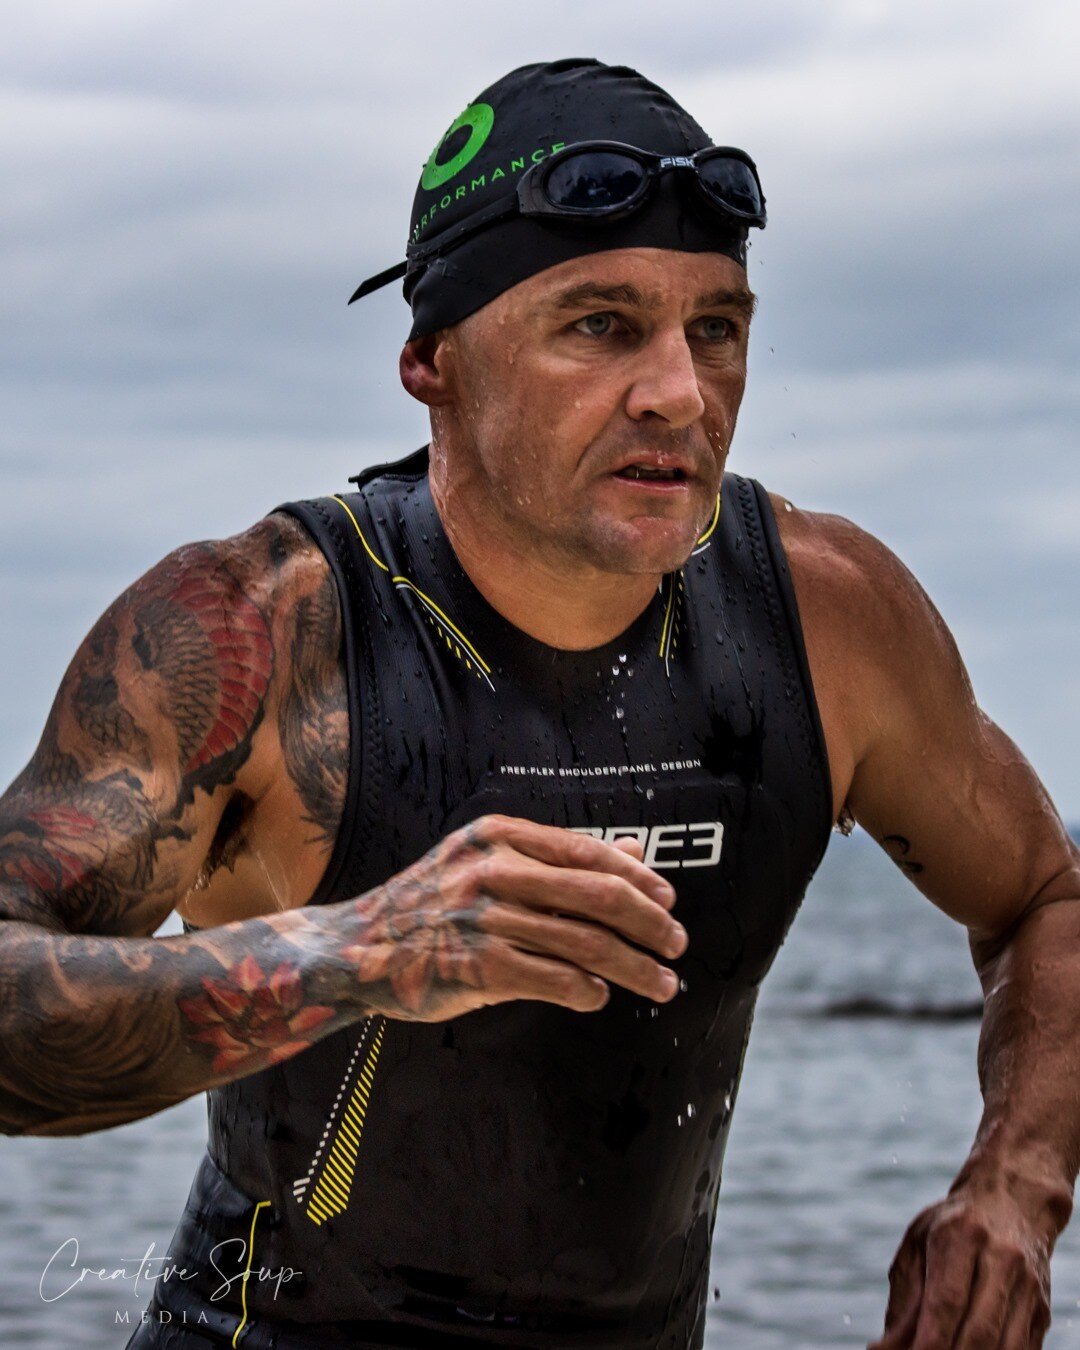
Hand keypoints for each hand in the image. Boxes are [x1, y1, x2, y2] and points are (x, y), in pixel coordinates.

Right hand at [335, 814, 687, 1020]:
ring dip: (633, 968)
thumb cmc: (432, 903)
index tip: (668, 900)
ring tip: (661, 983)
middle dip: (649, 924)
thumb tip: (635, 852)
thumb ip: (558, 859)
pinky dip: (586, 990)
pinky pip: (552, 980)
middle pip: (597, 896)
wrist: (357, 946)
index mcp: (499, 836)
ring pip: (583, 944)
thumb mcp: (488, 861)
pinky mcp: (475, 968)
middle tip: (676, 945)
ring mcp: (483, 920)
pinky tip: (600, 997)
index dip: (638, 879)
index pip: (588, 853)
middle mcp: (493, 871)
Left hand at [869, 1188, 1052, 1348]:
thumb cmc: (952, 1224)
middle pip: (979, 1330)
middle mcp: (1001, 1259)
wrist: (1015, 1201)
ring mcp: (1027, 1287)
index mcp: (962, 1235)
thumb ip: (904, 1300)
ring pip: (1005, 1347)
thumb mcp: (919, 1245)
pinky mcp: (1042, 1310)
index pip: (948, 1300)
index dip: (930, 1339)